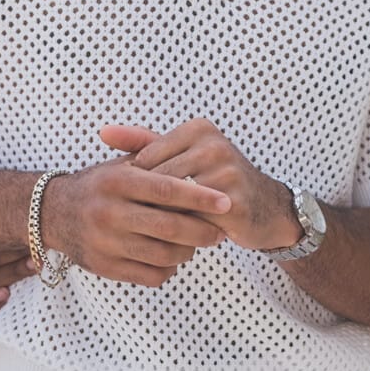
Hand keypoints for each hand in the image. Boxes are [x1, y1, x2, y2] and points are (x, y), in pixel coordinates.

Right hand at [35, 151, 231, 284]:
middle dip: (202, 230)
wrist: (53, 212)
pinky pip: (150, 275)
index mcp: (117, 180)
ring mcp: (105, 242)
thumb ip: (157, 160)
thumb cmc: (100, 184)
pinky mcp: (104, 267)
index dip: (200, 197)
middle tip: (220, 231)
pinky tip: (175, 257)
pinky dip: (169, 269)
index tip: (226, 201)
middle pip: (168, 226)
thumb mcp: (121, 164)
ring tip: (197, 243)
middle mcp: (108, 211)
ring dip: (188, 251)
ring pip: (163, 255)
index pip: (167, 189)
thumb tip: (201, 162)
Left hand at [99, 121, 297, 253]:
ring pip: (173, 204)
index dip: (136, 186)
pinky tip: (171, 242)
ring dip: (160, 221)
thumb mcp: (183, 155)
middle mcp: (214, 145)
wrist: (266, 208)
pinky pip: (193, 222)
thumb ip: (144, 142)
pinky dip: (179, 234)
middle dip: (145, 205)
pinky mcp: (233, 203)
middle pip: (159, 181)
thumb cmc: (216, 180)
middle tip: (132, 222)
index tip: (130, 202)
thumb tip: (102, 132)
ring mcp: (226, 173)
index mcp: (198, 128)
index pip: (148, 159)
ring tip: (148, 233)